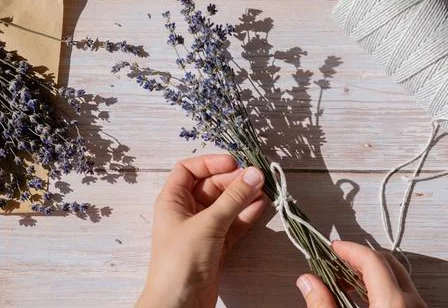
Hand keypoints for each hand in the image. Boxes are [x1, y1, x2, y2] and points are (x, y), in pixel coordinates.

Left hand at [136, 154, 267, 307]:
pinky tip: (261, 205)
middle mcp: (187, 211)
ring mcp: (204, 228)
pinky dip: (247, 214)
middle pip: (212, 186)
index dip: (209, 163)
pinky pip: (234, 223)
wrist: (180, 305)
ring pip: (226, 204)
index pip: (189, 170)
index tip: (233, 162)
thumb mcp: (208, 223)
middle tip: (256, 178)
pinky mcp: (217, 244)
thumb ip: (233, 198)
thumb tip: (254, 173)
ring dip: (244, 197)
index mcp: (173, 201)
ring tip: (264, 189)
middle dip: (234, 181)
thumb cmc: (182, 260)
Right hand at [296, 241, 427, 307]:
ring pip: (397, 277)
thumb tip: (307, 281)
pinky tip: (363, 297)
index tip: (333, 248)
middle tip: (337, 260)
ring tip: (345, 280)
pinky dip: (382, 286)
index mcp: (394, 303)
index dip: (350, 249)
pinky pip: (402, 292)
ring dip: (371, 272)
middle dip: (360, 257)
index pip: (372, 260)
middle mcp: (413, 303)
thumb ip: (322, 304)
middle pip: (388, 263)